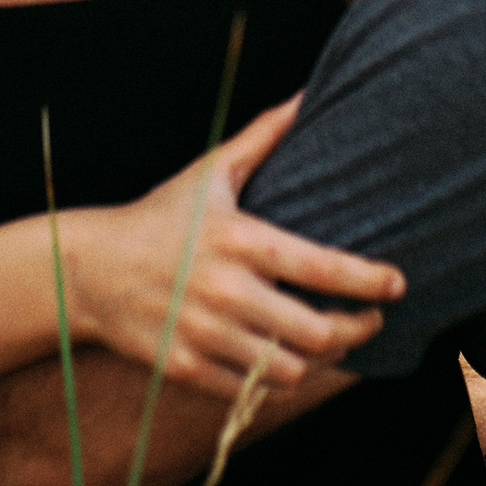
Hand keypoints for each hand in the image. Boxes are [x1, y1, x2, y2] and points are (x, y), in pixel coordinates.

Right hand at [59, 97, 403, 397]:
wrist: (88, 268)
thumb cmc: (161, 215)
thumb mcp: (210, 173)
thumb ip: (263, 137)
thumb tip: (306, 94)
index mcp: (240, 239)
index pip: (322, 268)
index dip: (370, 281)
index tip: (397, 284)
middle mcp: (225, 291)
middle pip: (318, 332)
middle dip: (357, 329)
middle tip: (371, 320)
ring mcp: (204, 334)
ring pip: (290, 370)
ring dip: (321, 360)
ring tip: (334, 342)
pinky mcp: (186, 368)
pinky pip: (252, 392)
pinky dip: (277, 381)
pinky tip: (290, 361)